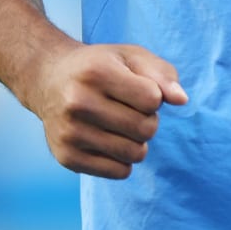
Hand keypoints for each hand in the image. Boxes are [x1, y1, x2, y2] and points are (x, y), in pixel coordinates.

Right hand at [25, 42, 187, 178]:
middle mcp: (78, 102)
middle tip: (130, 110)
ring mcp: (69, 133)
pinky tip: (108, 141)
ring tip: (121, 126)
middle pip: (146, 129)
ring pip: (135, 154)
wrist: (48, 79)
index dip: (153, 96)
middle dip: (148, 121)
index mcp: (96, 72)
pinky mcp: (66, 157)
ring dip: (138, 142)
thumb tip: (182, 100)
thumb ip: (162, 74)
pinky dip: (123, 160)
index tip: (137, 89)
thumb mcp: (131, 57)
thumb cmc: (100, 67)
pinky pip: (119, 172)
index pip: (152, 100)